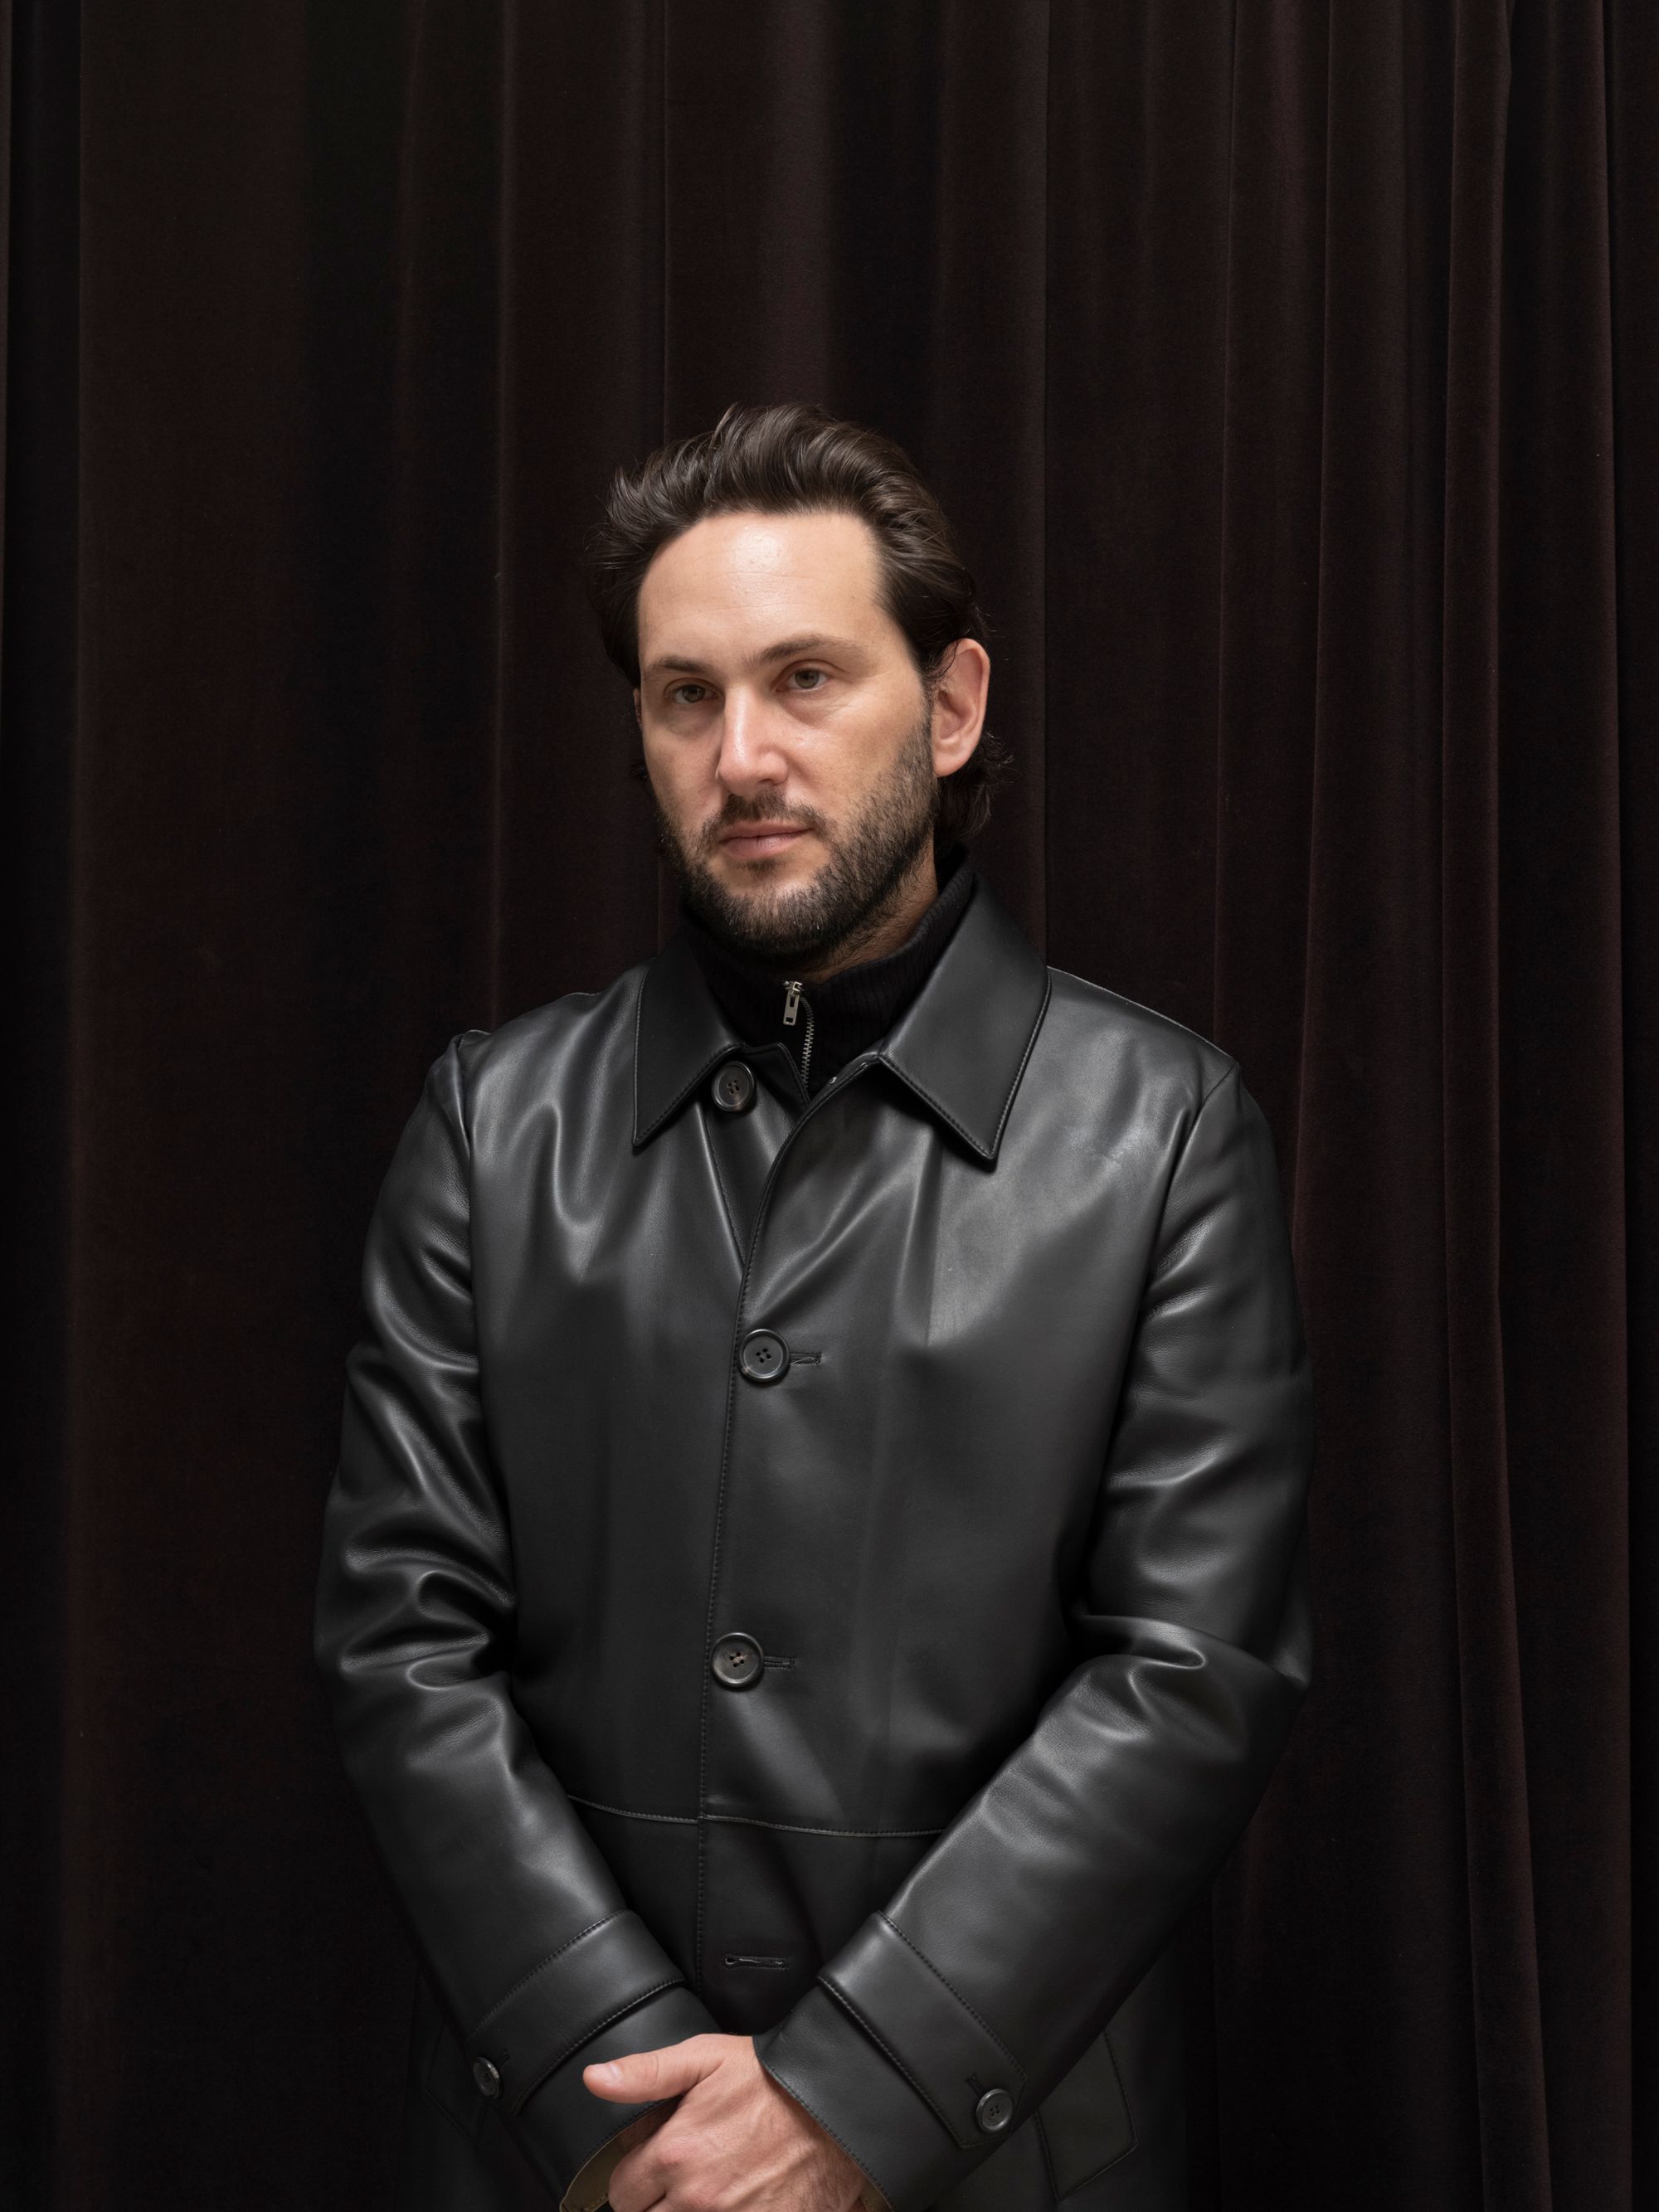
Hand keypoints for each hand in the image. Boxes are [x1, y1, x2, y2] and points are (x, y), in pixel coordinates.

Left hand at [584, 2033, 869, 2210]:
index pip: (622, 2190)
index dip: (636, 2174)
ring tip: (706, 2191)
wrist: (835, 2106)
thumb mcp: (705, 2058)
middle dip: (656, 2202)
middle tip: (683, 2178)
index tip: (656, 2161)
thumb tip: (595, 2078)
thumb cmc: (771, 2080)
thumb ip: (646, 2073)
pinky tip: (731, 2201)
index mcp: (675, 2155)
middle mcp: (696, 2199)